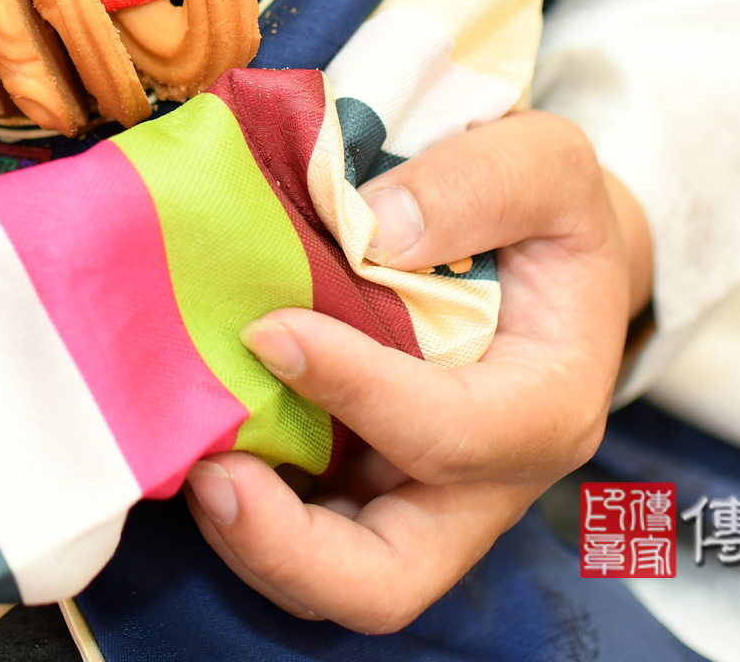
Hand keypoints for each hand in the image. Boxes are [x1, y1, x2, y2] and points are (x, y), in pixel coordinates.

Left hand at [180, 109, 651, 631]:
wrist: (544, 254)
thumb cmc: (548, 211)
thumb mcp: (545, 160)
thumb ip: (480, 182)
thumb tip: (377, 229)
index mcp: (545, 408)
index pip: (451, 435)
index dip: (355, 389)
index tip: (271, 329)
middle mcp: (484, 483)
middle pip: (388, 580)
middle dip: (288, 549)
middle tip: (212, 475)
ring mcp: (420, 500)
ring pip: (330, 577)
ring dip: (249, 536)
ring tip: (192, 459)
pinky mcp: (366, 490)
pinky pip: (300, 531)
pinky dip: (245, 507)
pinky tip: (200, 435)